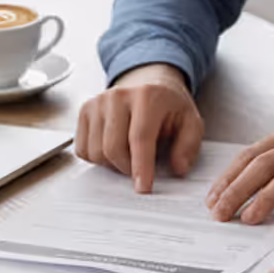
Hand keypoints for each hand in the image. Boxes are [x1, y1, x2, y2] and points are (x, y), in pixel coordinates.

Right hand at [73, 63, 202, 191]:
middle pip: (112, 148)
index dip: (141, 167)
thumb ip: (188, 146)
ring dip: (112, 164)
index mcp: (148, 96)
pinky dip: (97, 158)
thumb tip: (178, 168)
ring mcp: (98, 102)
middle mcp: (118, 96)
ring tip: (129, 155)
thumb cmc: (169, 106)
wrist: (150, 83)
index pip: (140, 137)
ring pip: (95, 152)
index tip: (143, 189)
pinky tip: (114, 148)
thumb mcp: (191, 122)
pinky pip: (83, 149)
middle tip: (140, 169)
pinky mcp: (85, 110)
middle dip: (127, 168)